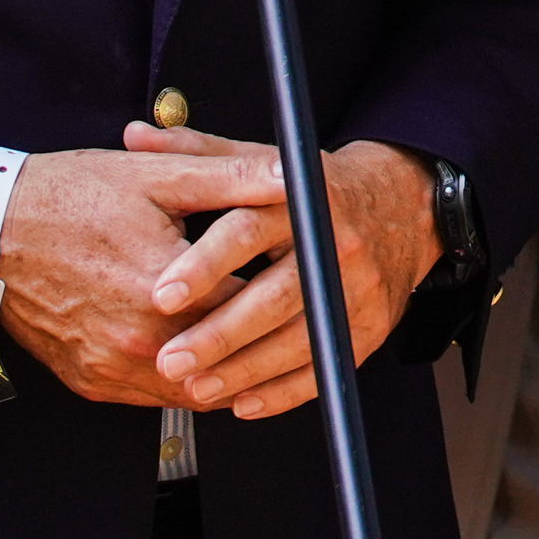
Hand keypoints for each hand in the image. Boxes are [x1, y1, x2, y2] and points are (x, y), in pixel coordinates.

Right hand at [0, 144, 335, 408]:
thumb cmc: (70, 197)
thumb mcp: (156, 177)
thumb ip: (231, 178)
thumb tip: (293, 176)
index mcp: (161, 290)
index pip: (252, 309)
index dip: (289, 295)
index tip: (314, 283)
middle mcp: (137, 342)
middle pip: (230, 359)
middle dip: (266, 340)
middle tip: (301, 320)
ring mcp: (112, 369)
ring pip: (197, 390)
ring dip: (229, 370)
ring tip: (262, 342)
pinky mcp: (92, 383)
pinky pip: (157, 398)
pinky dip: (187, 381)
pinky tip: (208, 356)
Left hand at [122, 124, 440, 419]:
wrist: (403, 207)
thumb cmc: (316, 189)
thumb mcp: (263, 162)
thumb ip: (198, 154)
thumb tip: (134, 135)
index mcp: (300, 199)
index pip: (249, 230)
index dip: (205, 264)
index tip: (162, 295)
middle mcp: (334, 244)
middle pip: (275, 296)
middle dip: (219, 334)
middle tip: (169, 359)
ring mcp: (357, 290)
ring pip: (298, 340)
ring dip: (245, 370)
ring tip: (196, 387)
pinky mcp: (371, 327)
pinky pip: (325, 368)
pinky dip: (284, 392)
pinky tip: (244, 402)